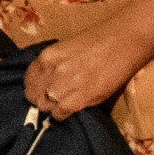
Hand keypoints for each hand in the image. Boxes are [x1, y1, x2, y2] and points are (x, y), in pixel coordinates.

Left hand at [25, 29, 145, 124]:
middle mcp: (52, 71)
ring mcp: (65, 85)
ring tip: (62, 104)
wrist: (125, 41)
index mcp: (47, 56)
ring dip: (52, 107)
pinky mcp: (81, 98)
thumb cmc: (99, 41)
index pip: (28, 80)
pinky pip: (61, 113)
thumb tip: (47, 80)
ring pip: (45, 106)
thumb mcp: (67, 48)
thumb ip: (55, 64)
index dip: (34, 88)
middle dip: (41, 99)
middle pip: (34, 96)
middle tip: (51, 100)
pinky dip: (62, 114)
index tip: (40, 91)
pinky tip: (70, 109)